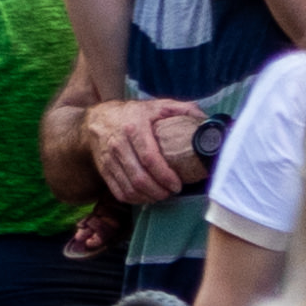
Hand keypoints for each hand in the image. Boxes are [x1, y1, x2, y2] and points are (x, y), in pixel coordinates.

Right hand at [85, 100, 200, 203]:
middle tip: (172, 193)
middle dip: (158, 191)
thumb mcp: (158, 105)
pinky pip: (119, 192)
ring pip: (129, 188)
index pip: (149, 158)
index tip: (178, 185)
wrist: (99, 119)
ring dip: (148, 197)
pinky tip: (146, 198)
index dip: (165, 175)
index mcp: (134, 127)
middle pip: (139, 177)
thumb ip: (183, 109)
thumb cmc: (134, 114)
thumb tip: (207, 119)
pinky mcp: (104, 170)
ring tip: (161, 196)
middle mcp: (119, 144)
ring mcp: (109, 159)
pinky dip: (134, 200)